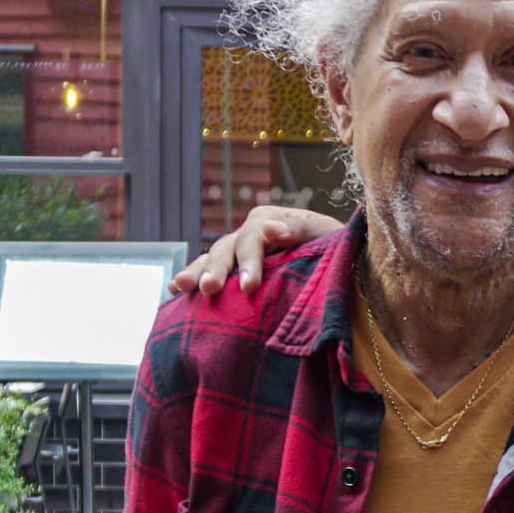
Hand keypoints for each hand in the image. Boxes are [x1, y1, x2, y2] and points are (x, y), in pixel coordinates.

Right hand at [169, 205, 342, 298]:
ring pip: (212, 259)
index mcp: (269, 219)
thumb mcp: (326, 234)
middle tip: (209, 289)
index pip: (253, 239)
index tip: (250, 287)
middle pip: (227, 249)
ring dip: (196, 273)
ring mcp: (238, 250)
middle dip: (216, 270)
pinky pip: (209, 272)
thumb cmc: (335, 246)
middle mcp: (249, 231)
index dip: (249, 262)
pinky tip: (174, 292)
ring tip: (180, 288)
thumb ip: (299, 229)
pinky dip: (193, 279)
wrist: (339, 258)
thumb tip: (269, 228)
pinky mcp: (234, 269)